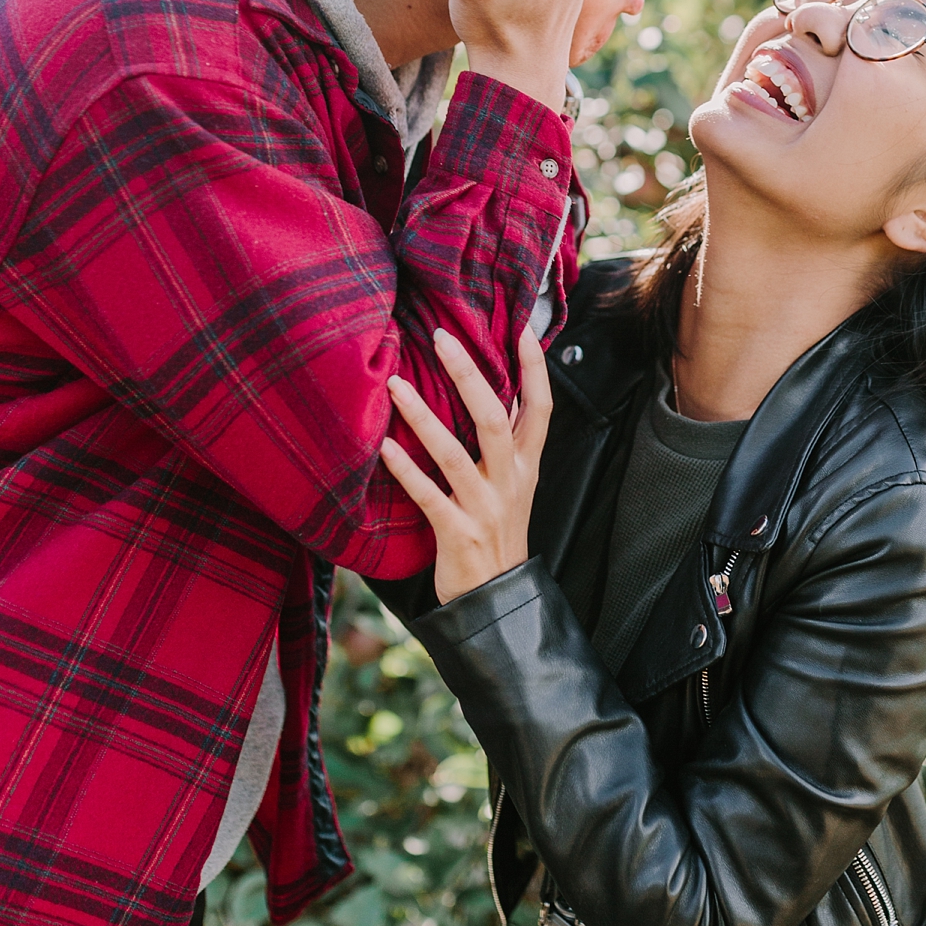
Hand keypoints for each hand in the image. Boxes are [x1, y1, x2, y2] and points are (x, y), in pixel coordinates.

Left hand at [380, 326, 552, 605]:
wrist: (497, 600)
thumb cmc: (499, 531)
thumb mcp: (516, 483)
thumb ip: (510, 440)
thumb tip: (500, 388)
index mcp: (526, 465)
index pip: (542, 407)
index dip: (535, 368)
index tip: (520, 326)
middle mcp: (510, 481)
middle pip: (495, 419)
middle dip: (470, 375)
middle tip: (443, 336)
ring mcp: (485, 507)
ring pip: (455, 454)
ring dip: (424, 417)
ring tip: (396, 385)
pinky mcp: (458, 534)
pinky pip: (429, 497)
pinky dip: (406, 471)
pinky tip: (383, 447)